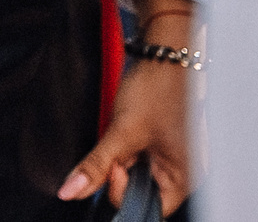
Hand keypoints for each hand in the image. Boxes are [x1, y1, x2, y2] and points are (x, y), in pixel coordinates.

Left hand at [58, 53, 195, 213]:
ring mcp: (172, 156)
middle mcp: (184, 170)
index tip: (113, 167)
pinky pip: (137, 158)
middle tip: (118, 148)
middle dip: (121, 174)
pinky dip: (124, 149)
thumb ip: (96, 165)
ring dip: (121, 160)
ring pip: (135, 174)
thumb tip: (71, 191)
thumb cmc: (157, 88)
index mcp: (186, 176)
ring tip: (125, 134)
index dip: (124, 192)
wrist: (161, 52)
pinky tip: (126, 131)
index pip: (150, 208)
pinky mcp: (160, 143)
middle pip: (141, 192)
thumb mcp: (121, 131)